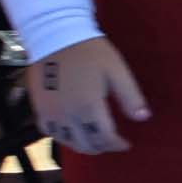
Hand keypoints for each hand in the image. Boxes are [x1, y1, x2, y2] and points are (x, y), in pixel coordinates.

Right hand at [27, 37, 149, 157]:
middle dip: (101, 146)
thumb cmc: (90, 52)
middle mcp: (68, 115)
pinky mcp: (38, 107)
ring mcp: (50, 113)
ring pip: (67, 141)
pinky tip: (71, 131)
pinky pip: (49, 131)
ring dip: (82, 144)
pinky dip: (62, 136)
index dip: (118, 144)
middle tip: (110, 142)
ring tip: (93, 139)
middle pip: (86, 144)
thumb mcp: (117, 71)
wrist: (54, 36)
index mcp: (89, 107)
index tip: (126, 143)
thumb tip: (143, 118)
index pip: (105, 137)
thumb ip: (131, 97)